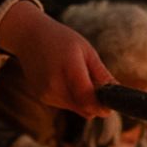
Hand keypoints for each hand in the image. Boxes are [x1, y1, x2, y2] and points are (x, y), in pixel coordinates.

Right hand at [0, 1, 114, 118]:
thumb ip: (102, 74)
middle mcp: (55, 86)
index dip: (102, 107)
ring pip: (76, 108)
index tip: (110, 105)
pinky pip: (65, 105)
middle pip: (85, 109)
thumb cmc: (61, 40)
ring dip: (83, 100)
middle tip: (97, 85)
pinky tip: (66, 79)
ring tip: (78, 76)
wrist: (28, 37)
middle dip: (95, 103)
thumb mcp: (86, 51)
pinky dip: (72, 97)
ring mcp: (46, 94)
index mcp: (69, 70)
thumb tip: (118, 92)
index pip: (88, 100)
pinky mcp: (42, 97)